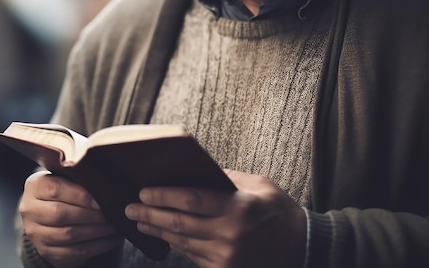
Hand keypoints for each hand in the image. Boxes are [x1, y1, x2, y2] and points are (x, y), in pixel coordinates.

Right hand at [19, 171, 120, 267]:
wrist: (46, 214)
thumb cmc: (62, 192)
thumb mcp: (64, 179)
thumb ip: (78, 180)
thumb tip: (104, 188)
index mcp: (34, 187)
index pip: (55, 190)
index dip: (80, 196)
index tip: (99, 201)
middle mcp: (29, 210)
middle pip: (60, 214)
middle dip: (90, 215)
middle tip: (109, 214)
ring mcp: (35, 233)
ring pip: (67, 235)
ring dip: (95, 231)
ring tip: (112, 226)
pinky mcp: (46, 251)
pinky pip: (73, 252)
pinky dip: (96, 246)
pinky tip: (109, 239)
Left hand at [124, 169, 306, 267]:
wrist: (301, 248)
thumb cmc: (278, 210)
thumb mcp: (258, 185)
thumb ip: (226, 178)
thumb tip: (191, 172)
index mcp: (240, 208)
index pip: (191, 200)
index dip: (163, 195)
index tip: (143, 191)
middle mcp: (231, 234)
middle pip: (178, 224)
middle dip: (149, 214)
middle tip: (129, 208)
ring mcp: (227, 257)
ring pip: (181, 242)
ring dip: (156, 231)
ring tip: (139, 220)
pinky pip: (191, 256)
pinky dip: (174, 245)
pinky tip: (162, 236)